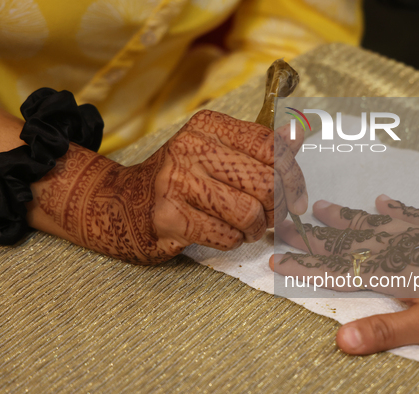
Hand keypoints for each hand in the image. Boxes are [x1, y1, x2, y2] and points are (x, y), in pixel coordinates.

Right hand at [28, 110, 306, 263]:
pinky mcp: (169, 216)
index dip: (293, 176)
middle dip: (277, 208)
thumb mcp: (216, 152)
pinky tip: (221, 234)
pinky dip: (232, 241)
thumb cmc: (178, 179)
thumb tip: (298, 133)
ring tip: (244, 228)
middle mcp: (192, 148)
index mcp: (208, 127)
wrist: (120, 203)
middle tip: (271, 218)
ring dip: (254, 229)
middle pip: (266, 182)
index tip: (297, 198)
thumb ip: (258, 146)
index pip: (271, 146)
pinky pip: (225, 236)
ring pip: (249, 213)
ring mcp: (177, 181)